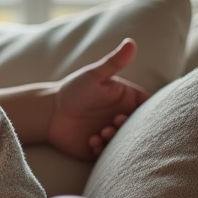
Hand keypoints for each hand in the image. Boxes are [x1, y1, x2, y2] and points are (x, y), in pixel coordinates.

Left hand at [50, 39, 149, 160]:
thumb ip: (114, 62)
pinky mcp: (100, 148)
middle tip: (114, 122)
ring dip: (116, 141)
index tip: (133, 112)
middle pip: (140, 128)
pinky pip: (109, 155)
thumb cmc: (73, 90)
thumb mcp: (94, 75)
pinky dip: (103, 150)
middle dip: (130, 128)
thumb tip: (131, 42)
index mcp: (128, 100)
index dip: (148, 113)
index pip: (149, 108)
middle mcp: (123, 117)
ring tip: (101, 132)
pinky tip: (90, 140)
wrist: (48, 112)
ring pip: (126, 143)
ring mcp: (113, 133)